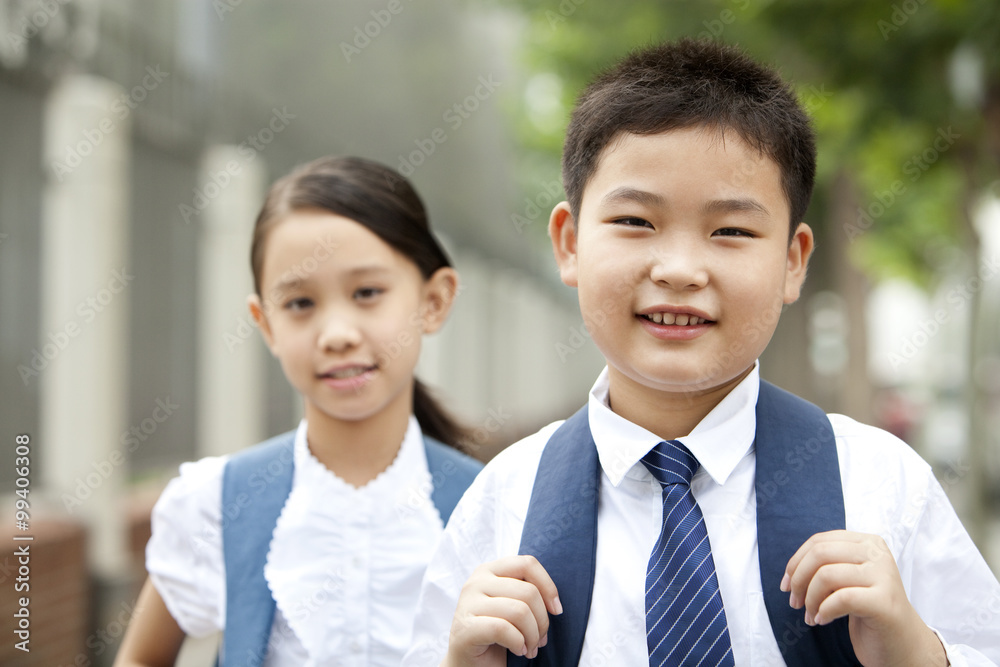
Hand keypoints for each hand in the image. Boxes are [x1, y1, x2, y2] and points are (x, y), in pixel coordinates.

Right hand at [443, 555, 561, 666]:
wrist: (468, 664)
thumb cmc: (495, 635)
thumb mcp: (511, 606)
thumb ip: (526, 594)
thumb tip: (554, 604)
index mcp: (489, 571)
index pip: (527, 564)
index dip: (548, 587)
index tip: (556, 610)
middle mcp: (476, 582)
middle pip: (528, 592)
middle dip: (542, 621)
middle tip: (540, 640)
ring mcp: (468, 603)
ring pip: (519, 611)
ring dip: (532, 636)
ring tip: (530, 648)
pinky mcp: (466, 627)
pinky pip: (504, 629)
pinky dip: (518, 643)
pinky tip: (518, 651)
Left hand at [782, 530, 946, 666]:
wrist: (902, 643)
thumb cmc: (868, 609)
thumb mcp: (847, 578)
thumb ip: (827, 564)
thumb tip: (791, 570)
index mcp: (867, 542)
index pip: (819, 541)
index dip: (795, 562)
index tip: (786, 584)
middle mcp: (878, 554)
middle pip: (820, 554)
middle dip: (798, 580)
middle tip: (795, 602)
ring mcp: (884, 576)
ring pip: (826, 575)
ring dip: (810, 599)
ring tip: (811, 615)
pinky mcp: (884, 601)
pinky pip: (841, 599)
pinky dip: (824, 611)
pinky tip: (823, 620)